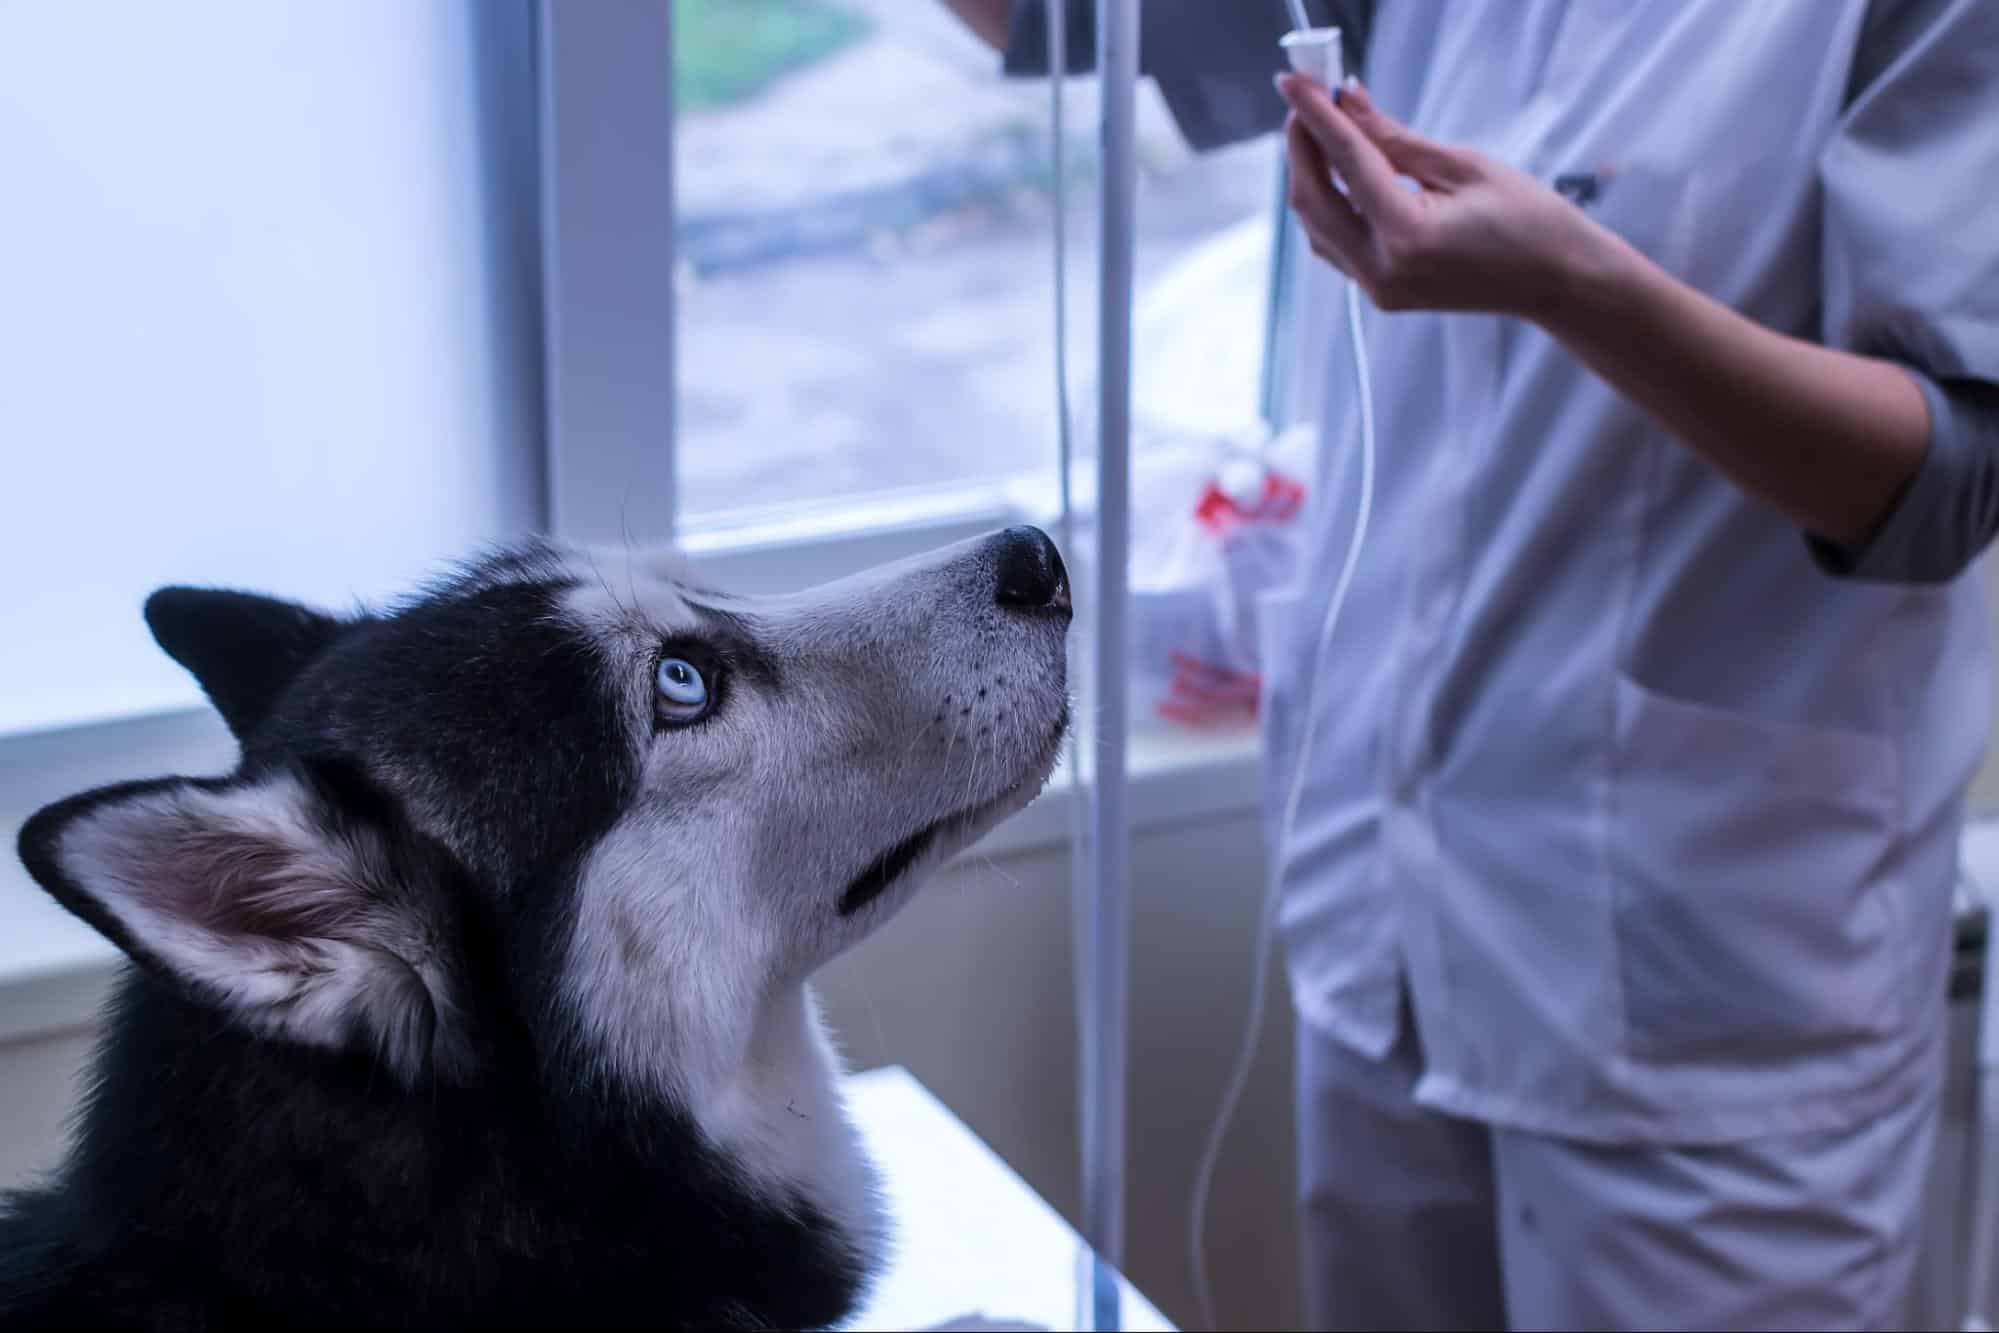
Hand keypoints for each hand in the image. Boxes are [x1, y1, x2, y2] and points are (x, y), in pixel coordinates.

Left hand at [1274, 74, 1611, 323]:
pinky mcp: (1381, 292)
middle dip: (1302, 146)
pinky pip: (1335, 245)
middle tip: (1306, 101)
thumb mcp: (1462, 165)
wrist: (1557, 282)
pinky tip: (1338, 171)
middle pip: (1312, 200)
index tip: (1294, 81)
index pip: (1346, 162)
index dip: (1316, 115)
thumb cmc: (1529, 222)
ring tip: (1322, 129)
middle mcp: (1382, 270)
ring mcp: (1378, 288)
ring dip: (1311, 175)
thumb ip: (1394, 138)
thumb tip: (1349, 102)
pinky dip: (1329, 204)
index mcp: (1408, 236)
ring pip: (1316, 226)